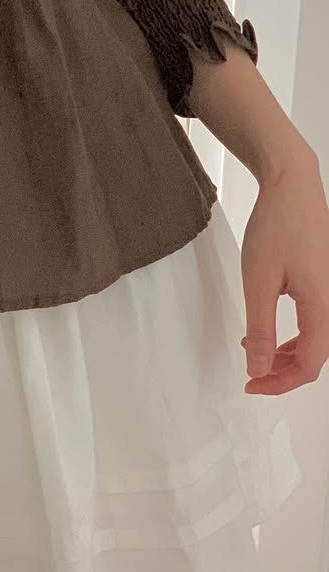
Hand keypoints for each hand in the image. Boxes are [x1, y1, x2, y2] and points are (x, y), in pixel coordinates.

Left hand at [241, 154, 328, 394]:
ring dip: (286, 353)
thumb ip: (260, 328)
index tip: (251, 386)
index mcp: (323, 307)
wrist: (292, 186)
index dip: (279, 383)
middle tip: (251, 376)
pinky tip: (266, 329)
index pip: (308, 365)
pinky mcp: (325, 283)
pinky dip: (291, 334)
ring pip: (315, 340)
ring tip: (255, 353)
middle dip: (281, 371)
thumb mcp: (258, 280)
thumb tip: (258, 367)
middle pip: (314, 356)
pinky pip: (314, 321)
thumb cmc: (278, 225)